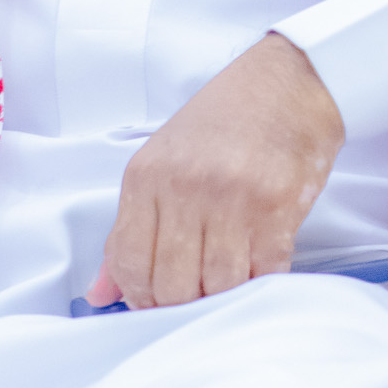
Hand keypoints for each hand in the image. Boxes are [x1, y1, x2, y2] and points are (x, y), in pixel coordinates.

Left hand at [86, 32, 344, 309]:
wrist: (286, 83)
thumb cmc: (222, 122)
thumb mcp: (161, 160)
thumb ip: (130, 229)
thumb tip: (100, 294)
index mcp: (146, 175)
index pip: (128, 263)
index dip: (140, 296)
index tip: (155, 300)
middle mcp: (184, 187)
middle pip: (171, 285)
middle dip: (182, 304)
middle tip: (195, 295)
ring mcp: (232, 198)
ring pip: (217, 287)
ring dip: (222, 296)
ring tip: (227, 278)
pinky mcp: (277, 208)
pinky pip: (263, 274)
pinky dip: (259, 282)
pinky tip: (257, 264)